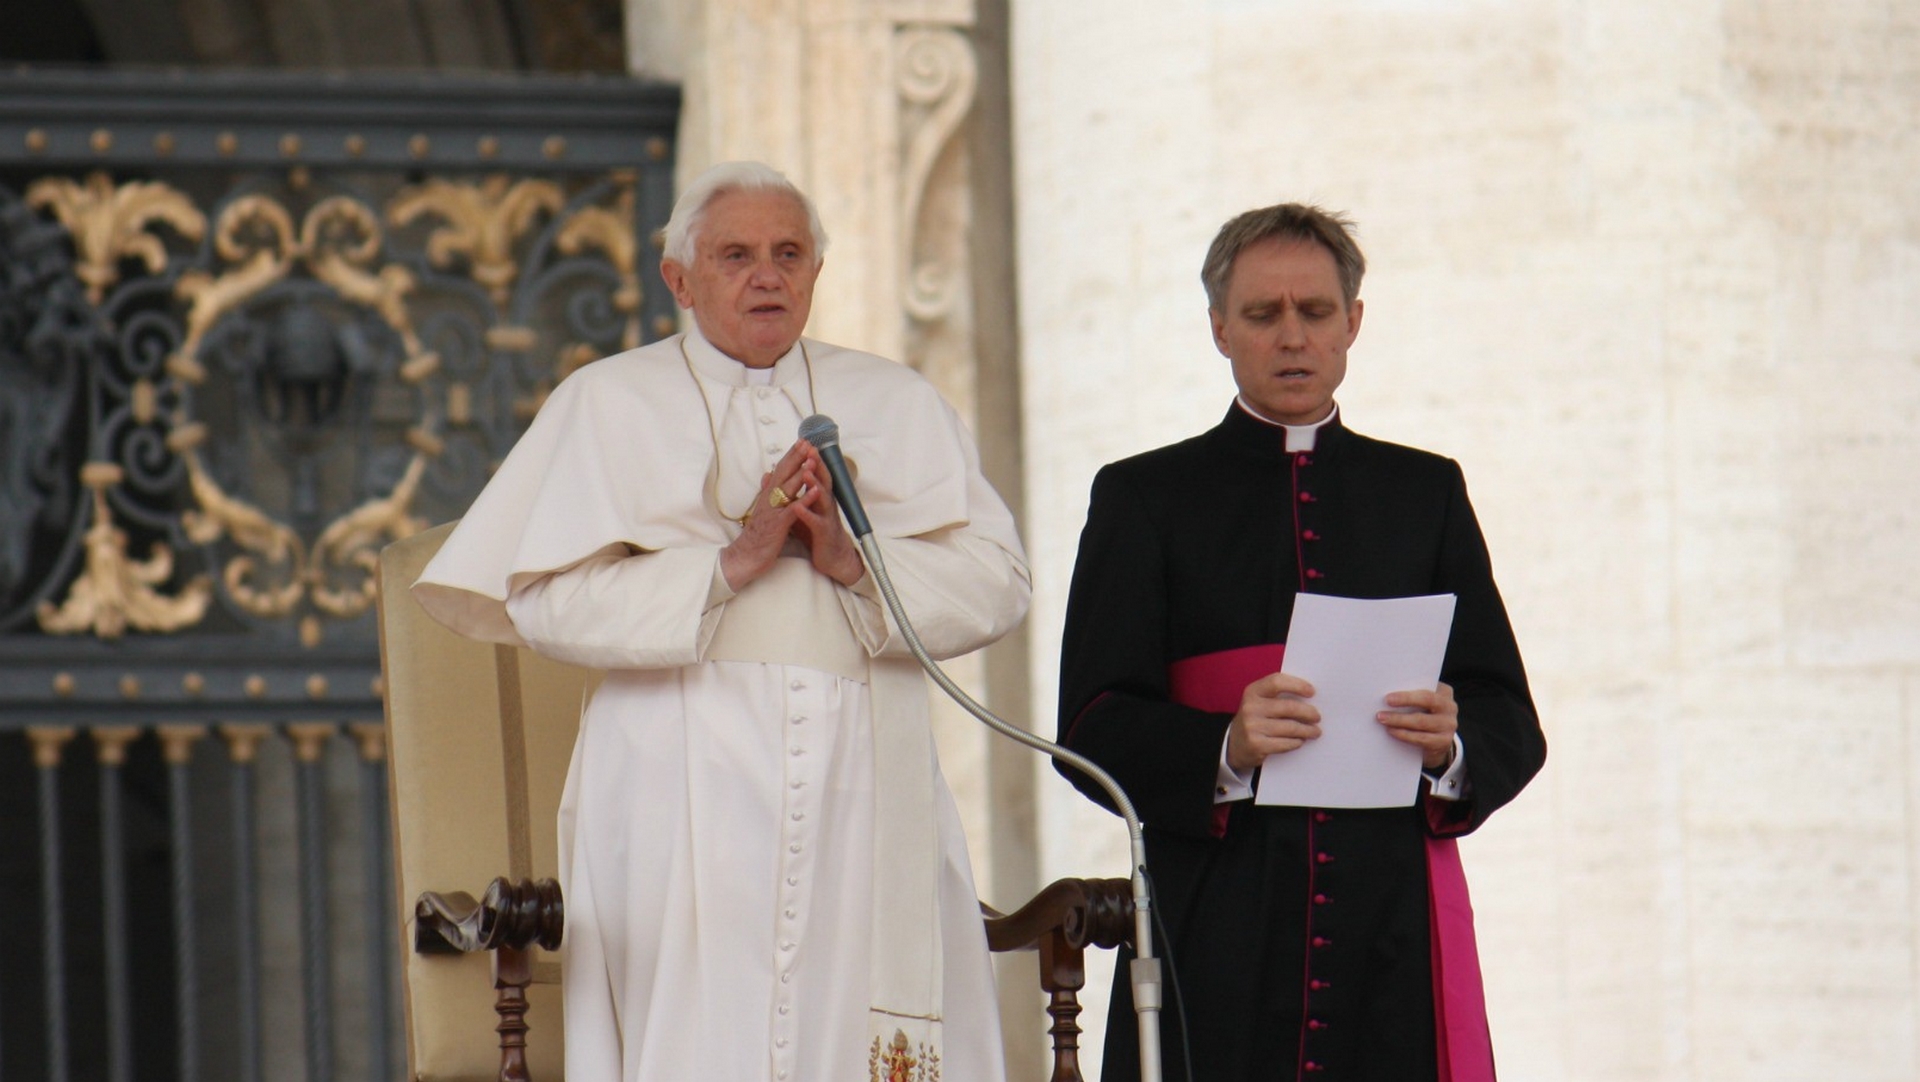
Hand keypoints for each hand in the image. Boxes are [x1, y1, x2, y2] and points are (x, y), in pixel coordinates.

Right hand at [718, 441, 810, 589]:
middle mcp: (770, 499)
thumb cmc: (757, 534)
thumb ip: (767, 491)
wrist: (746, 556)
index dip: (792, 455)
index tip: (803, 441)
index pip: (781, 470)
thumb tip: (767, 474)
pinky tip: (815, 492)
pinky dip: (804, 500)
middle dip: (796, 457)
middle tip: (808, 442)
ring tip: (813, 460)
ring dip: (801, 473)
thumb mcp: (763, 509)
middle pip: (784, 473)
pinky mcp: (778, 525)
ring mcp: (773, 511)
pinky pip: (793, 510)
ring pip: (788, 488)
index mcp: (769, 495)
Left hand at [788, 444, 864, 585]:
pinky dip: (807, 514)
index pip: (817, 474)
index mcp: (820, 498)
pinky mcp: (823, 533)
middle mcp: (826, 504)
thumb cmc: (818, 533)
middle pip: (823, 480)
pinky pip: (815, 522)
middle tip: (810, 449)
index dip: (812, 459)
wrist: (833, 558)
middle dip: (817, 464)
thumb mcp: (805, 510)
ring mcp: (826, 517)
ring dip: (814, 484)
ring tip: (805, 472)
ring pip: (822, 498)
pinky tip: (798, 507)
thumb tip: (781, 480)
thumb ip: (795, 495)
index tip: (804, 443)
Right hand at [1225, 673, 1319, 773]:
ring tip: (1315, 731)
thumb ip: (1279, 696)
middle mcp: (1251, 707)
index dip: (1297, 685)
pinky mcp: (1256, 745)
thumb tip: (1310, 700)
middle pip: (1288, 707)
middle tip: (1317, 717)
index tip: (1312, 692)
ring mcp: (1252, 727)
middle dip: (1308, 713)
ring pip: (1290, 728)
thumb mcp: (1259, 702)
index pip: (1277, 682)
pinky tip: (1300, 741)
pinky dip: (1296, 742)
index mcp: (1253, 692)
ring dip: (1307, 730)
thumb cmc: (1255, 719)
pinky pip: (1285, 743)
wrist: (1233, 744)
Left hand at [1378, 681, 1457, 770]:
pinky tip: (1391, 731)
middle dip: (1405, 700)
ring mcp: (1448, 725)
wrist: (1436, 743)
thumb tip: (1385, 694)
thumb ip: (1411, 696)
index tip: (1389, 694)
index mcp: (1444, 692)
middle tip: (1385, 702)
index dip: (1408, 690)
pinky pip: (1421, 738)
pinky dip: (1404, 734)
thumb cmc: (1423, 715)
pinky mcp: (1444, 741)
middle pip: (1427, 700)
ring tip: (1382, 718)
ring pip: (1421, 721)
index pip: (1427, 686)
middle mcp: (1450, 707)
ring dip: (1399, 719)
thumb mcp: (1421, 703)